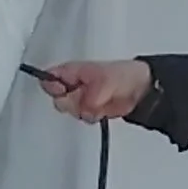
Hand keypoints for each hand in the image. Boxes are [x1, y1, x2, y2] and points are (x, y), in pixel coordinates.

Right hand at [37, 58, 151, 121]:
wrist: (139, 89)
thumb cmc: (122, 75)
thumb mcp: (104, 81)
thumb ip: (90, 96)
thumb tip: (84, 109)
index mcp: (71, 71)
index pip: (48, 79)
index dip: (52, 87)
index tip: (64, 92)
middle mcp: (73, 85)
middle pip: (58, 100)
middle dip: (72, 104)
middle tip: (85, 100)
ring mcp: (81, 98)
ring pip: (70, 111)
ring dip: (84, 111)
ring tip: (98, 104)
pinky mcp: (90, 110)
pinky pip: (83, 118)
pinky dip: (92, 117)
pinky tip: (102, 111)